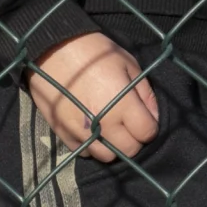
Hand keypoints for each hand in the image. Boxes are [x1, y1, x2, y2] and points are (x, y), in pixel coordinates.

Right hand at [30, 31, 160, 163]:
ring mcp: (80, 132)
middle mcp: (103, 124)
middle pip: (128, 150)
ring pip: (105, 157)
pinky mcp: (62, 133)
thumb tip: (153, 118)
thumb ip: (145, 94)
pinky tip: (91, 128)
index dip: (149, 127)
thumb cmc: (95, 52)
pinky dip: (90, 145)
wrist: (52, 49)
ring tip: (109, 128)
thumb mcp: (128, 64)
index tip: (144, 118)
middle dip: (133, 140)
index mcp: (122, 105)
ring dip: (112, 146)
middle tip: (128, 125)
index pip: (146, 133)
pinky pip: (83, 152)